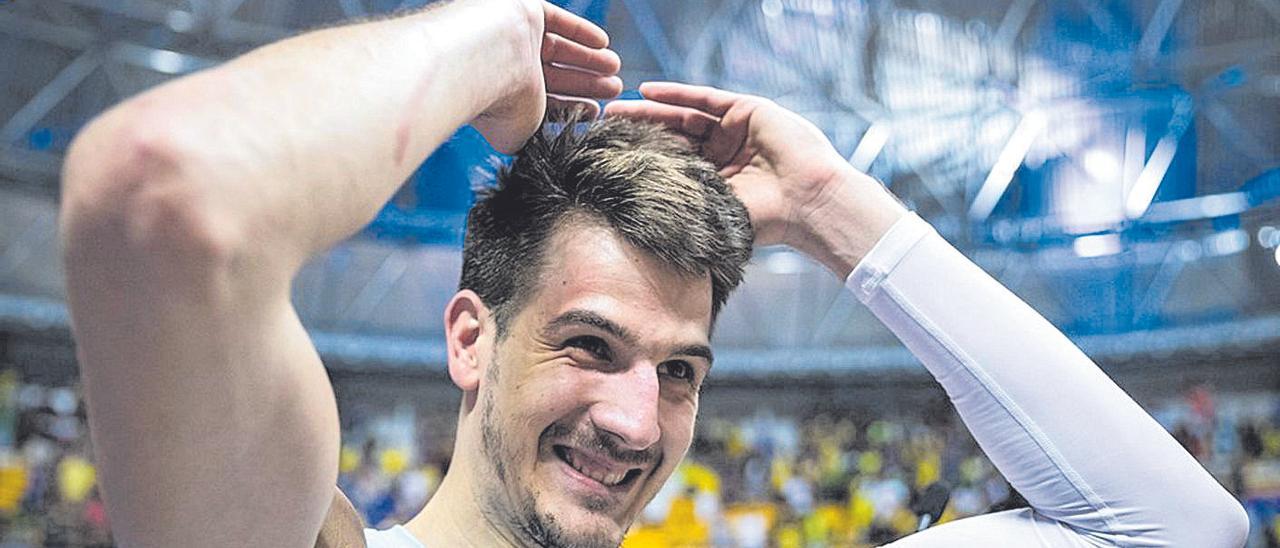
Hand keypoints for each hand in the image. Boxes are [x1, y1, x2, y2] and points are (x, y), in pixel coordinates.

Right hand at [472, 0, 622, 152]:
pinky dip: (580, 31)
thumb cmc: (499, 107)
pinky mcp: (522, 10)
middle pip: (556, 74)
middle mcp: (507, 66)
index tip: (596, 111)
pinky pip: (556, 20)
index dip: (572, 106)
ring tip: (614, 69)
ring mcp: (514, 37)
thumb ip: (536, 138)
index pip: (545, 101)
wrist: (478, 65)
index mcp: (505, 97)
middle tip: (613, 89)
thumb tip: (551, 150)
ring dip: (589, 59)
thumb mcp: (521, 135)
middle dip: (587, 83)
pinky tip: (602, 43)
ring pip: (559, 47)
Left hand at [604, 82, 854, 246]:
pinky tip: (647, 91)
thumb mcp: (714, 213)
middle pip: (672, 137)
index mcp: (716, 182)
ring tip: (616, 110)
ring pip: (683, 115)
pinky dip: (676, 93)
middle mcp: (724, 154)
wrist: (806, 203)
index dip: (641, 159)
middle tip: (602, 128)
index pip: (671, 165)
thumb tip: (634, 224)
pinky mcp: (746, 110)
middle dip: (638, 132)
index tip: (608, 159)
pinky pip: (704, 97)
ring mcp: (735, 130)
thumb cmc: (765, 219)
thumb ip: (685, 207)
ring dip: (649, 111)